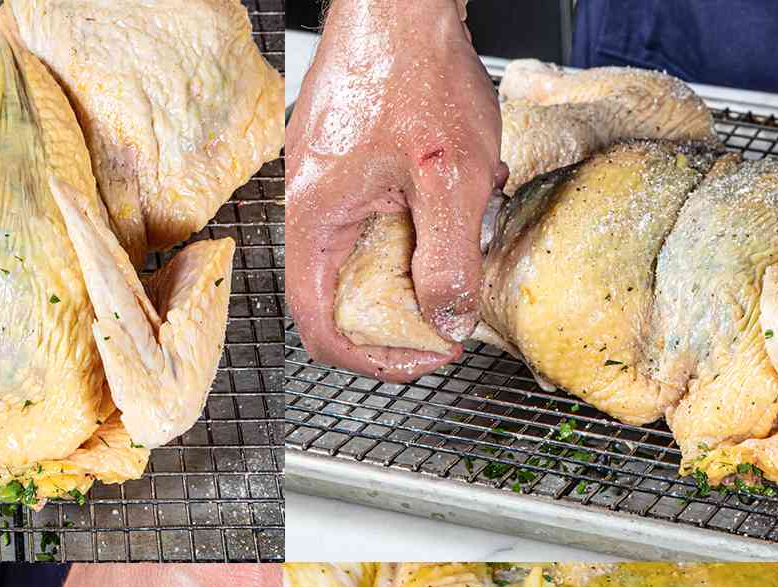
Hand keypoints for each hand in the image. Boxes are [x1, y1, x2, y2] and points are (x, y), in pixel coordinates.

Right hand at [286, 0, 501, 380]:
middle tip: (459, 299)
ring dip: (423, 258)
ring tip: (468, 228)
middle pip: (346, 298)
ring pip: (368, 258)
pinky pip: (377, 219)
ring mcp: (326, 186)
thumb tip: (447, 321)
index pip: (321, 328)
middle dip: (409, 306)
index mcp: (316, 222)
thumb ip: (449, 260)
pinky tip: (458, 192)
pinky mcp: (346, 165)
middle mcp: (310, 209)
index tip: (428, 354)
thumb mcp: (451, 179)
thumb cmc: (415, 70)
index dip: (374, 360)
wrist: (400, 0)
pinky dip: (420, 222)